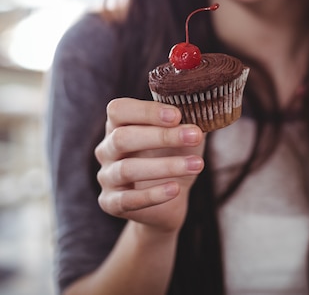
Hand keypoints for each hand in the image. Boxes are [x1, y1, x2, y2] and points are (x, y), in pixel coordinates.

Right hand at [95, 98, 204, 233]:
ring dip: (165, 166)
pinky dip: (154, 194)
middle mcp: (106, 148)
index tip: (178, 115)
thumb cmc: (174, 154)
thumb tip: (201, 104)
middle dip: (161, 136)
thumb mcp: (181, 132)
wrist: (172, 196)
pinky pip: (128, 199)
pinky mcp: (111, 203)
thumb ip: (185, 117)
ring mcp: (106, 177)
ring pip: (127, 169)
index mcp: (118, 124)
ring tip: (197, 164)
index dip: (146, 111)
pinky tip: (176, 189)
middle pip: (122, 138)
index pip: (119, 109)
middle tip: (195, 136)